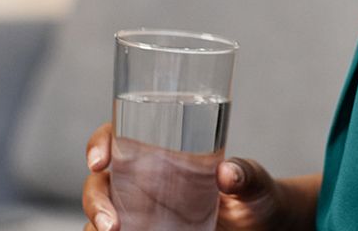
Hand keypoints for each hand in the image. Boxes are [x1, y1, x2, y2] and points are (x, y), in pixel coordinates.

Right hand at [82, 123, 309, 230]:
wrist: (262, 224)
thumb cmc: (255, 192)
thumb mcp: (254, 180)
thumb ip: (245, 174)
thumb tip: (228, 173)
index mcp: (162, 151)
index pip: (118, 136)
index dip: (100, 143)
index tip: (99, 161)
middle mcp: (145, 178)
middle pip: (101, 182)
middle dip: (96, 200)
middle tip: (112, 226)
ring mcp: (143, 210)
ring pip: (102, 212)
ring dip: (95, 225)